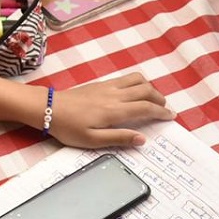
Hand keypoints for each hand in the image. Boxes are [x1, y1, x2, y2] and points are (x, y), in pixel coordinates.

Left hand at [48, 73, 174, 147]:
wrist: (48, 108)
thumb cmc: (68, 128)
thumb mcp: (92, 140)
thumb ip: (118, 138)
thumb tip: (142, 139)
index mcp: (114, 110)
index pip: (145, 108)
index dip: (161, 112)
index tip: (171, 116)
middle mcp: (114, 95)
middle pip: (146, 90)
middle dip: (160, 98)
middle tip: (165, 108)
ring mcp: (107, 86)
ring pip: (137, 79)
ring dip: (150, 87)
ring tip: (153, 99)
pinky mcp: (101, 83)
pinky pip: (125, 78)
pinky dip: (137, 82)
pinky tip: (135, 92)